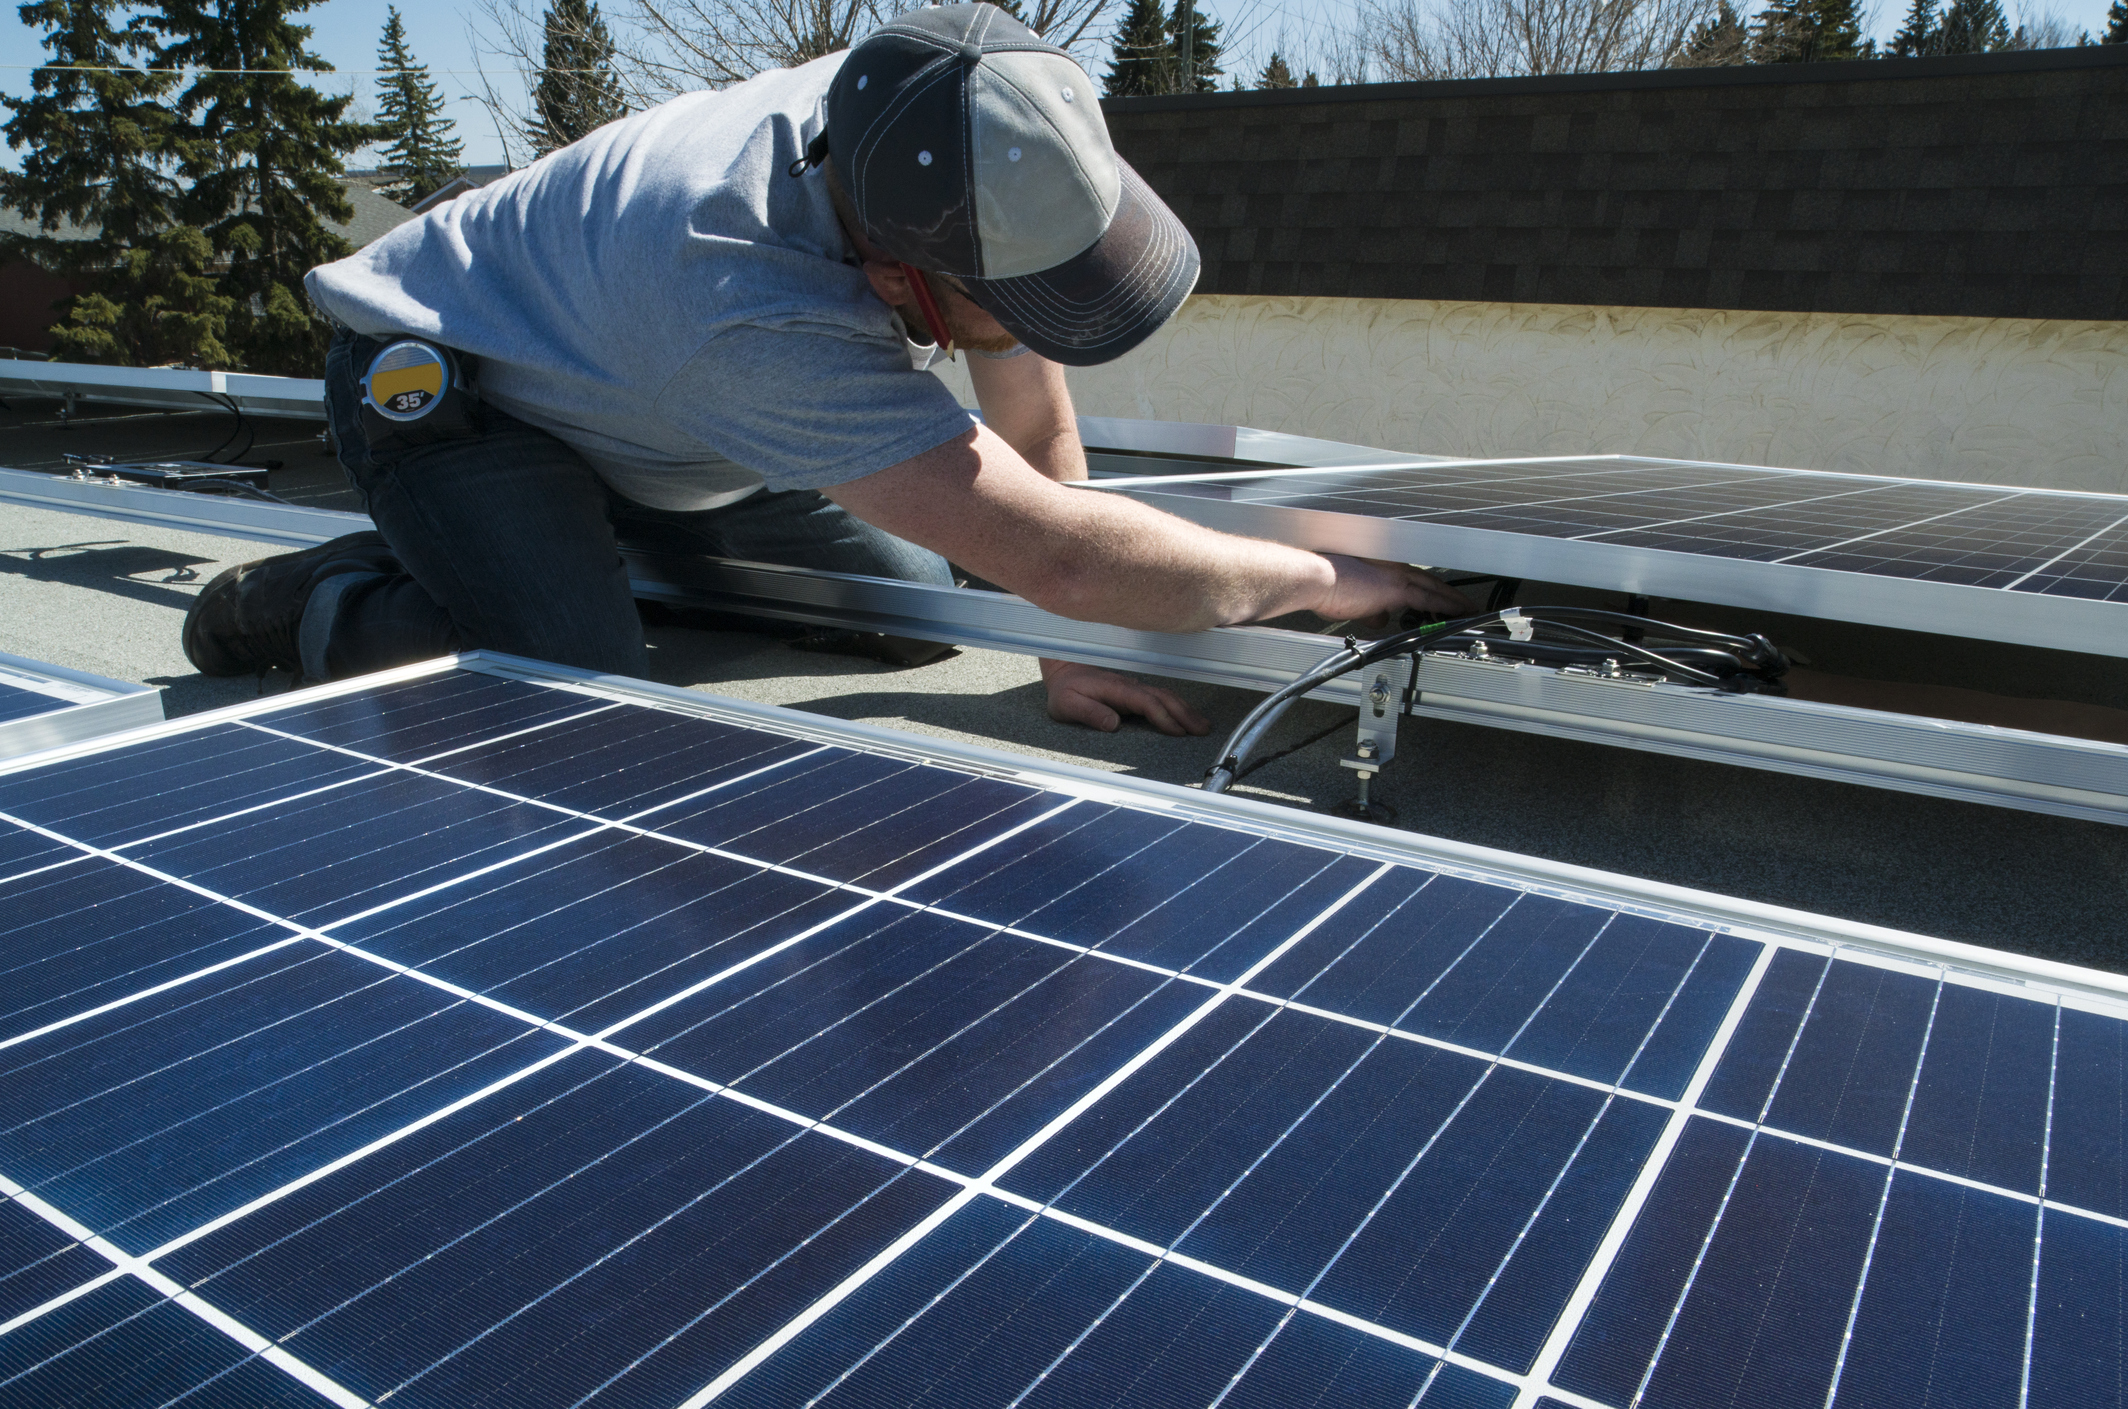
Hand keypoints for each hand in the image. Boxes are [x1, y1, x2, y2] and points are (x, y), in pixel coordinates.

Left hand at [1041, 660, 1210, 735]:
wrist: (1063, 670)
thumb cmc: (1064, 690)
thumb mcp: (1067, 703)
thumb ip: (1088, 712)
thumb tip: (1112, 723)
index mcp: (1115, 689)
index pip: (1145, 702)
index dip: (1163, 716)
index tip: (1177, 731)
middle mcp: (1129, 686)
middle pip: (1163, 698)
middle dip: (1185, 714)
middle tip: (1202, 730)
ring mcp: (1134, 687)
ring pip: (1166, 696)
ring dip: (1186, 710)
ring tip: (1203, 726)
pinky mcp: (1134, 691)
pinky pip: (1161, 697)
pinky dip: (1178, 706)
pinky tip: (1187, 716)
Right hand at [1314, 556, 1475, 627]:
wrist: (1317, 579)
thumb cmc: (1325, 585)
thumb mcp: (1351, 600)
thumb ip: (1369, 608)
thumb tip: (1377, 616)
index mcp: (1381, 568)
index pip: (1412, 579)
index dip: (1428, 589)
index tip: (1438, 597)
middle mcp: (1392, 568)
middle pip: (1429, 582)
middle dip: (1448, 593)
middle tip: (1465, 603)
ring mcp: (1396, 578)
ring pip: (1434, 589)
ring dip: (1453, 600)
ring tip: (1468, 610)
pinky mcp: (1396, 590)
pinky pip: (1431, 600)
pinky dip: (1447, 607)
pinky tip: (1459, 614)